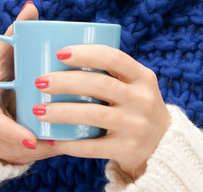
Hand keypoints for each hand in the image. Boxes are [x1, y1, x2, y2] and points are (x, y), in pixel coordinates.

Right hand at [0, 2, 58, 164]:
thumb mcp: (0, 57)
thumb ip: (14, 35)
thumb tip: (32, 7)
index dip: (12, 134)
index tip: (32, 139)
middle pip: (12, 146)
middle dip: (37, 146)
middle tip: (61, 141)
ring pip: (23, 156)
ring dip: (45, 152)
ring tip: (70, 143)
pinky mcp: (9, 155)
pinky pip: (29, 159)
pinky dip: (47, 154)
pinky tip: (68, 147)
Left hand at [33, 45, 170, 178]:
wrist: (163, 147)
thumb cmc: (136, 107)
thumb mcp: (135, 84)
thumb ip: (111, 71)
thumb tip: (63, 52)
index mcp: (142, 76)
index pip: (114, 57)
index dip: (86, 53)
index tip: (60, 52)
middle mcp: (142, 99)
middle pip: (100, 85)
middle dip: (66, 82)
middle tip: (41, 81)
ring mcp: (136, 125)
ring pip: (94, 114)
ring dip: (62, 112)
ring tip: (38, 110)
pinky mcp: (128, 149)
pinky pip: (93, 146)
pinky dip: (70, 142)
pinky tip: (52, 138)